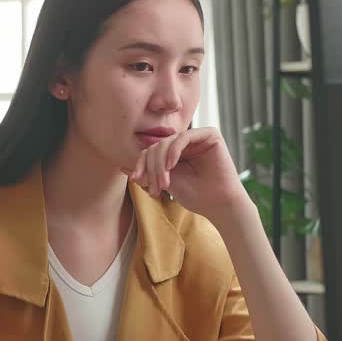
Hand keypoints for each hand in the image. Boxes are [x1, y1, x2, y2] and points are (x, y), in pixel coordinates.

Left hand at [128, 127, 248, 222]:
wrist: (219, 205)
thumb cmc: (196, 196)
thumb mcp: (165, 183)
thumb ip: (147, 173)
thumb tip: (122, 167)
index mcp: (175, 152)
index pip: (151, 151)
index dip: (141, 164)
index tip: (136, 180)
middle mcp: (186, 142)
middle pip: (157, 146)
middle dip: (151, 167)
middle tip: (154, 188)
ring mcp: (198, 137)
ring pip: (168, 142)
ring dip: (160, 163)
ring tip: (163, 183)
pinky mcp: (210, 135)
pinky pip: (184, 137)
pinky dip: (173, 151)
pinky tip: (171, 166)